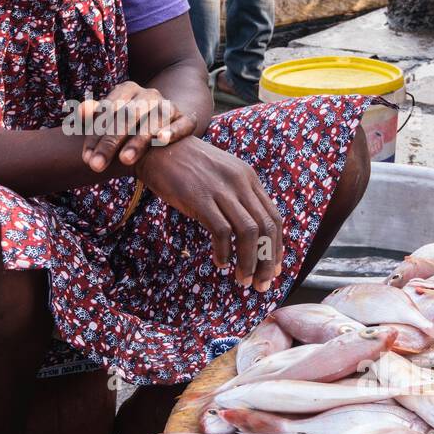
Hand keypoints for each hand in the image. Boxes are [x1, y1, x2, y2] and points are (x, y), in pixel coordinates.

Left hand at [77, 81, 196, 172]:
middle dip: (110, 142)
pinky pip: (182, 124)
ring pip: (152, 121)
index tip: (86, 158)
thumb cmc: (130, 126)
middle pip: (127, 117)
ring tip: (125, 160)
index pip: (108, 110)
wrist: (165, 124)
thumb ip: (94, 116)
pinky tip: (161, 140)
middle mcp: (149, 94)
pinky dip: (172, 131)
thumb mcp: (110, 120)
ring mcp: (168, 106)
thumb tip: (80, 110)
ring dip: (138, 141)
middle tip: (97, 165)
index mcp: (127, 90)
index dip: (95, 134)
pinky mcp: (186, 119)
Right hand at [136, 135, 283, 290]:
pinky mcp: (200, 198)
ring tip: (243, 280)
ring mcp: (220, 190)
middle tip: (262, 284)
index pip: (273, 217)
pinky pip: (221, 231)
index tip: (274, 269)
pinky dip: (224, 252)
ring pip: (248, 232)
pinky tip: (220, 263)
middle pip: (266, 227)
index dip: (277, 246)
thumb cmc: (187, 167)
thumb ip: (237, 196)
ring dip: (249, 261)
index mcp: (248, 178)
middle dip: (267, 261)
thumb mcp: (221, 175)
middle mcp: (240, 182)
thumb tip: (250, 231)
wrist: (156, 149)